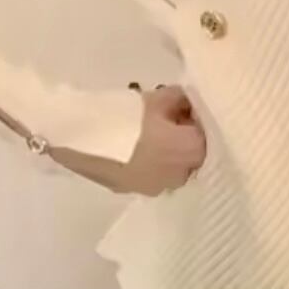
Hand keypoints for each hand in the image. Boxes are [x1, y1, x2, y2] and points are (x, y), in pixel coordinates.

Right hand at [51, 86, 206, 196]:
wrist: (78, 136)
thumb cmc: (123, 115)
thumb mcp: (158, 98)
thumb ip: (181, 100)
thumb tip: (187, 103)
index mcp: (190, 152)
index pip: (210, 136)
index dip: (200, 120)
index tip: (188, 108)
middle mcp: (178, 177)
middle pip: (193, 156)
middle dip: (186, 138)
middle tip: (170, 117)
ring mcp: (154, 188)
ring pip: (173, 168)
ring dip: (169, 152)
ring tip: (151, 132)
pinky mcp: (131, 190)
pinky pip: (152, 175)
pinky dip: (151, 162)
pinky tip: (135, 146)